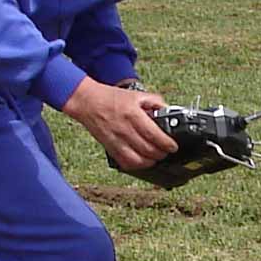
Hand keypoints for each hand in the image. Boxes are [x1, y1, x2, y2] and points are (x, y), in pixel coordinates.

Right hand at [62, 77, 177, 169]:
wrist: (87, 102)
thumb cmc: (110, 98)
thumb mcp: (137, 95)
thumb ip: (155, 102)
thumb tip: (169, 110)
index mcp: (133, 115)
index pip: (153, 135)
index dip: (167, 144)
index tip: (173, 146)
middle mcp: (124, 129)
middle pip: (148, 150)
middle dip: (162, 153)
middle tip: (167, 151)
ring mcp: (116, 141)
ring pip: (137, 160)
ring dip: (150, 162)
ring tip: (156, 157)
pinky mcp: (109, 148)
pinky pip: (125, 163)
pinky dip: (136, 165)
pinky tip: (142, 161)